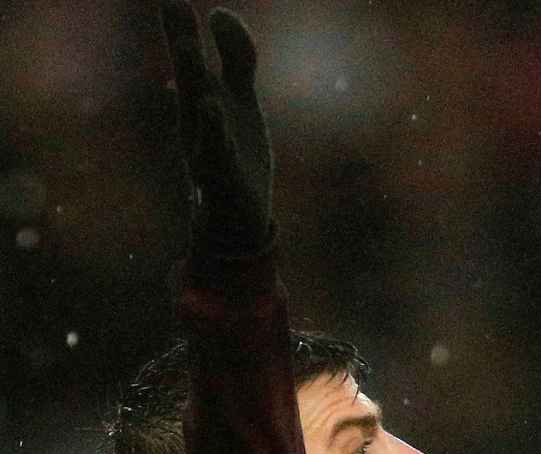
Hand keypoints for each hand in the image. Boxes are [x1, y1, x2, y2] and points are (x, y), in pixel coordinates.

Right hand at [160, 2, 272, 257]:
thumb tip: (219, 14)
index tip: (205, 7)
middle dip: (183, 39)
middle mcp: (201, 117)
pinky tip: (213, 108)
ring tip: (190, 50)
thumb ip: (236, 58)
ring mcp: (207, 145)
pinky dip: (213, 129)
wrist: (236, 216)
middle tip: (172, 2)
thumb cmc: (235, 151)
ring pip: (201, 110)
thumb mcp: (239, 99)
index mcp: (208, 96)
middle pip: (193, 73)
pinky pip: (215, 149)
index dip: (216, 32)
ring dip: (196, 80)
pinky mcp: (220, 175)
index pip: (207, 55)